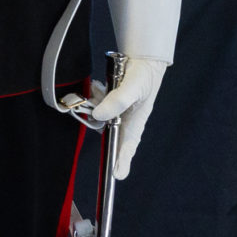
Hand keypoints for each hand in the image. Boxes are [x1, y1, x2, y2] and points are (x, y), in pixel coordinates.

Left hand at [90, 56, 167, 181]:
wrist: (141, 60)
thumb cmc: (144, 77)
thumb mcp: (133, 87)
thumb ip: (117, 101)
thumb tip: (99, 115)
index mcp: (135, 124)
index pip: (128, 147)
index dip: (122, 161)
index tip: (117, 175)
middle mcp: (124, 122)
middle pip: (108, 135)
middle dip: (98, 123)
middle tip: (96, 109)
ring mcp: (116, 113)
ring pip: (97, 118)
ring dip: (94, 104)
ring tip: (100, 88)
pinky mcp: (108, 104)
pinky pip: (94, 105)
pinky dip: (93, 95)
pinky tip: (97, 85)